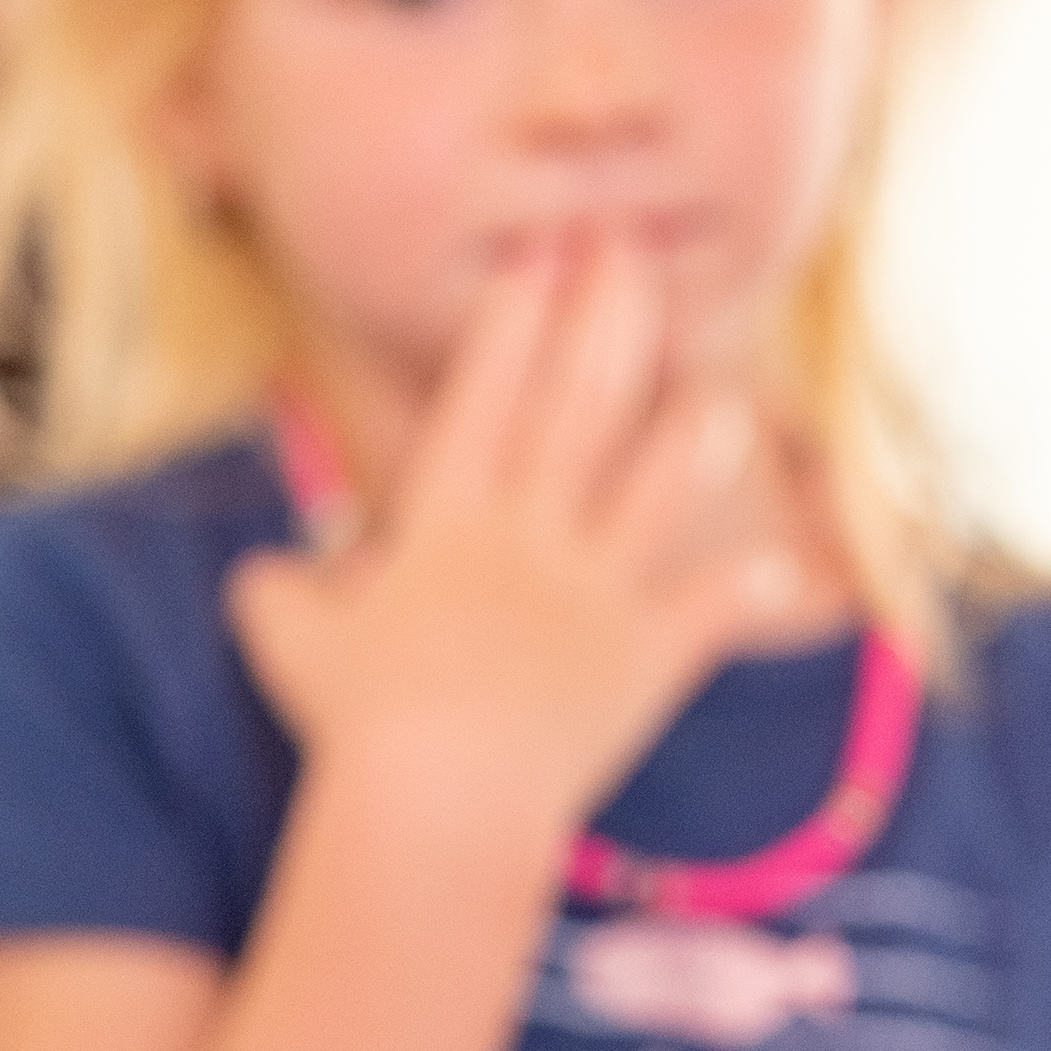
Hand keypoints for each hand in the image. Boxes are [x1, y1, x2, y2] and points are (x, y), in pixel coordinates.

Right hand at [225, 233, 801, 842]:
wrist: (442, 799)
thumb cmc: (356, 720)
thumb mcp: (290, 643)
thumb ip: (281, 593)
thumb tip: (269, 575)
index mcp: (448, 520)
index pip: (484, 395)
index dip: (514, 320)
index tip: (540, 252)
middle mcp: (533, 535)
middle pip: (583, 405)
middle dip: (610, 317)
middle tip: (633, 250)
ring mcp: (598, 593)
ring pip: (664, 488)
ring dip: (698, 431)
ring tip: (720, 387)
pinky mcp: (644, 661)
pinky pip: (708, 612)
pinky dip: (745, 589)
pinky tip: (782, 564)